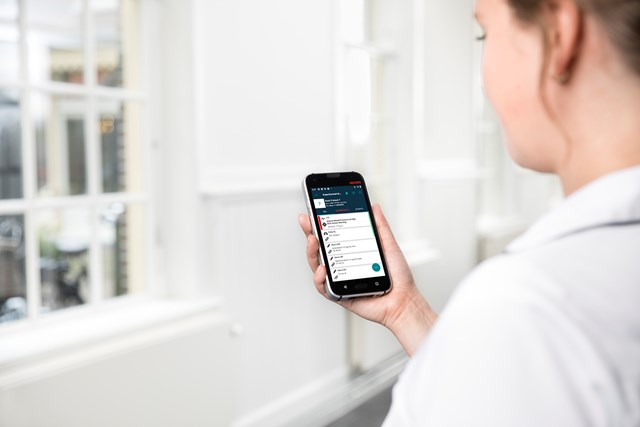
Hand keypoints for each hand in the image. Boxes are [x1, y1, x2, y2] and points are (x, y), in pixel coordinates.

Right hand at [298, 205, 436, 355]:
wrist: (404, 300)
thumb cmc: (398, 278)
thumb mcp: (389, 246)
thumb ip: (380, 227)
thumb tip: (374, 207)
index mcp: (351, 253)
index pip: (331, 235)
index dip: (320, 224)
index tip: (313, 210)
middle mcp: (342, 265)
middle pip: (320, 248)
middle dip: (310, 232)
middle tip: (306, 220)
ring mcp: (339, 280)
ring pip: (316, 266)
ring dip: (311, 252)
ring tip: (313, 241)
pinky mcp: (339, 295)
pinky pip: (323, 287)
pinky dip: (319, 278)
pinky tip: (323, 269)